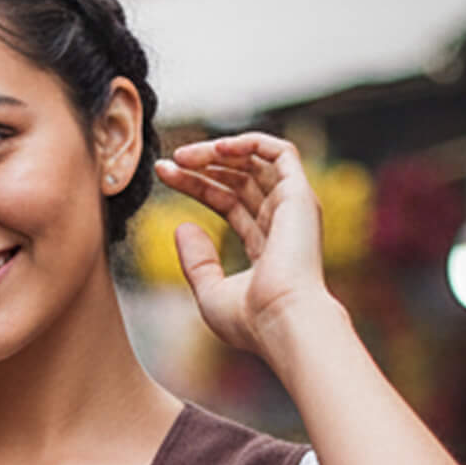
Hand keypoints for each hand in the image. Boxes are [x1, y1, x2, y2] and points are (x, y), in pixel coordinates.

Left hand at [154, 134, 332, 358]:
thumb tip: (182, 226)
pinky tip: (217, 148)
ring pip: (256, 162)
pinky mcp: (300, 195)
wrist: (281, 321)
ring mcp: (294, 208)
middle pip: (238, 180)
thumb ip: (196, 260)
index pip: (228, 202)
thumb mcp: (210, 291)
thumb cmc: (251, 320)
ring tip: (184, 155)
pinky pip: (280, 152)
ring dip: (219, 152)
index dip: (197, 186)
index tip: (165, 175)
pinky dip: (250, 143)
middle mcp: (282, 224)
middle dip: (202, 167)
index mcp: (265, 247)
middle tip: (169, 162)